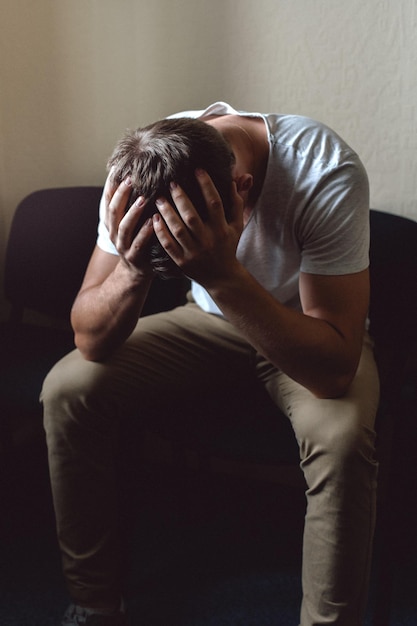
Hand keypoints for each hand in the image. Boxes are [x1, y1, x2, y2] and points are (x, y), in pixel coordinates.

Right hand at [101, 171, 154, 275]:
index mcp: (111, 222)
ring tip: (143, 199)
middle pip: (113, 211)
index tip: (117, 168)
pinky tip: (153, 222)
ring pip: (124, 227)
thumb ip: (130, 204)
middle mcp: (114, 233)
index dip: (110, 184)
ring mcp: (123, 246)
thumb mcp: (130, 222)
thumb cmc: (138, 240)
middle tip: (131, 179)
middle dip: (121, 194)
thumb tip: (137, 176)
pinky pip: (139, 244)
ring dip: (133, 212)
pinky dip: (145, 232)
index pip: (107, 200)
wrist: (137, 271)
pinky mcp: (134, 257)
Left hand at [152, 169, 244, 285]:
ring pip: (178, 230)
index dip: (206, 185)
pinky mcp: (182, 262)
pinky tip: (154, 218)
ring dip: (167, 213)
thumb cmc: (228, 246)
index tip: (198, 170)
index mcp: (222, 229)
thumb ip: (236, 204)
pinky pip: (169, 245)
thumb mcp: (236, 226)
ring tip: (159, 198)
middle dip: (181, 198)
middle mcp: (208, 240)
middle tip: (171, 182)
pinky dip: (161, 232)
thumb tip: (231, 181)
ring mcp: (194, 252)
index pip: (214, 203)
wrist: (222, 277)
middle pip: (192, 216)